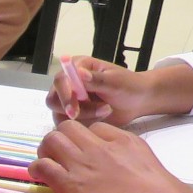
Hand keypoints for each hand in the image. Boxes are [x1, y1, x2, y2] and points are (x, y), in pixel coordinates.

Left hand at [30, 121, 192, 192]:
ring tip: (48, 164)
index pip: (92, 128)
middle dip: (60, 139)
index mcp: (120, 139)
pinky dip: (38, 169)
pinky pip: (43, 166)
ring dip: (45, 150)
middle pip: (67, 127)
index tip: (83, 151)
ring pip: (51, 140)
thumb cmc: (161, 192)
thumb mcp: (145, 160)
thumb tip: (117, 161)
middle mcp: (98, 146)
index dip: (84, 139)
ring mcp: (82, 163)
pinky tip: (41, 176)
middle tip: (59, 155)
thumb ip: (128, 154)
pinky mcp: (70, 184)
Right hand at [45, 56, 192, 125]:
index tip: (74, 108)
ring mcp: (70, 100)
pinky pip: (68, 124)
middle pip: (54, 99)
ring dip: (82, 116)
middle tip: (96, 112)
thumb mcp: (115, 81)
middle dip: (72, 108)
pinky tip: (100, 118)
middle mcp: (69, 83)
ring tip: (105, 111)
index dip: (64, 94)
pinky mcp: (74, 115)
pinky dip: (82, 125)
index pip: (60, 80)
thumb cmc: (129, 85)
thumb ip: (97, 79)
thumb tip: (80, 73)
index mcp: (77, 67)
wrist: (138, 100)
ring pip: (60, 113)